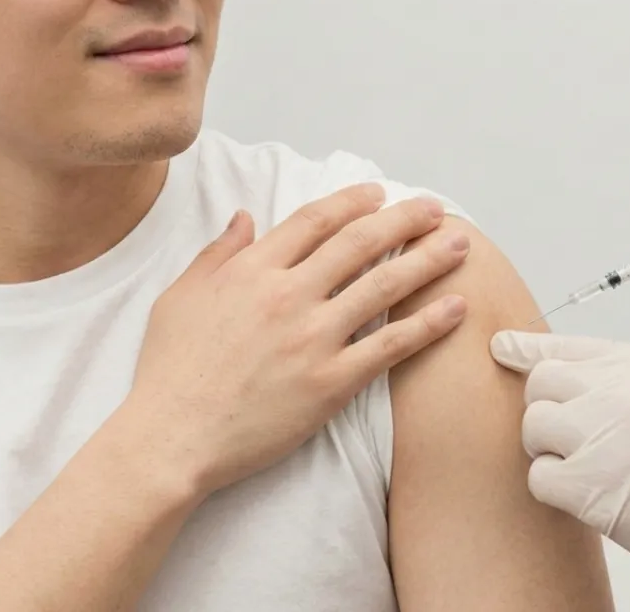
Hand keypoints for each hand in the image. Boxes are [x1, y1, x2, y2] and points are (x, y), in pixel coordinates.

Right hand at [127, 183, 469, 495]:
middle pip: (359, 243)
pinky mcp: (331, 382)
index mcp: (251, 271)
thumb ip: (217, 253)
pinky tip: (455, 308)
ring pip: (383, 286)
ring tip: (460, 245)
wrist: (173, 436)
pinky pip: (390, 346)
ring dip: (427, 260)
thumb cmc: (170, 369)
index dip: (351, 201)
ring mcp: (313, 338)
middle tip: (434, 210)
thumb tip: (245, 216)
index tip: (377, 193)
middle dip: (403, 220)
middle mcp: (288, 295)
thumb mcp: (180, 297)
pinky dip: (427, 324)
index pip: (313, 221)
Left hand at [491, 330, 629, 589]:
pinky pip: (538, 476)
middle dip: (548, 411)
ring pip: (533, 426)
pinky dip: (556, 490)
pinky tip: (591, 497)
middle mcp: (620, 391)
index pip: (568, 346)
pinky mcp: (590, 484)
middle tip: (577, 441)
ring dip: (550, 451)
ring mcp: (603, 434)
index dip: (527, 348)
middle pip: (539, 383)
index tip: (500, 347)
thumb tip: (552, 372)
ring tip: (594, 470)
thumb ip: (621, 381)